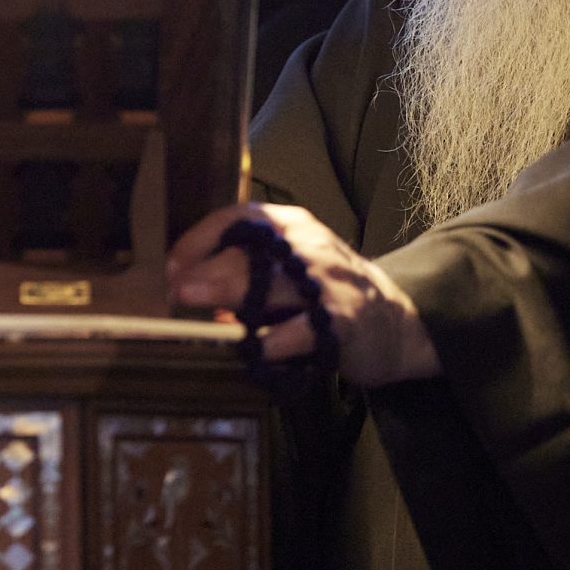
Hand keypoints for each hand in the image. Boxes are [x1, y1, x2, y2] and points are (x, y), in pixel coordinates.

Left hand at [167, 201, 439, 387]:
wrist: (396, 320)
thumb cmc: (325, 292)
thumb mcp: (289, 266)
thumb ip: (244, 271)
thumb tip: (190, 287)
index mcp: (291, 226)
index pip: (238, 218)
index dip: (200, 239)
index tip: (172, 265)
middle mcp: (308, 246)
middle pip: (250, 253)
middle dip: (208, 272)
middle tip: (177, 291)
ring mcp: (327, 282)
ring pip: (271, 286)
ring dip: (232, 301)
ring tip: (205, 318)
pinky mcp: (342, 320)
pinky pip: (300, 331)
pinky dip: (273, 342)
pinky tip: (254, 351)